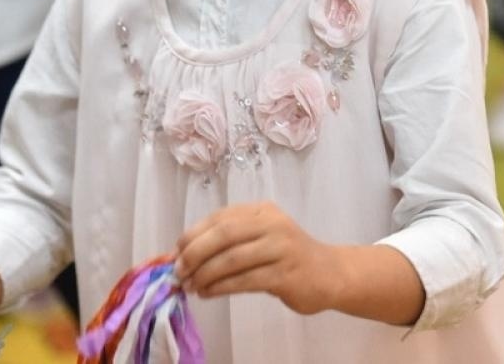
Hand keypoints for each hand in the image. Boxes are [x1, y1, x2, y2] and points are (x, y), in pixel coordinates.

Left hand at [175, 202, 339, 314]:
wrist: (328, 273)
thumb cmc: (286, 256)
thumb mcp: (259, 238)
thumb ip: (227, 242)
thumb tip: (180, 255)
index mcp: (262, 211)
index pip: (220, 217)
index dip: (193, 235)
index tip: (174, 254)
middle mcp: (273, 224)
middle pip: (224, 233)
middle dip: (195, 253)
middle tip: (179, 273)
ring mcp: (281, 248)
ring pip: (232, 259)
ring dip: (205, 274)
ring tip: (191, 286)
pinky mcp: (285, 274)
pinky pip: (244, 280)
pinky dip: (221, 288)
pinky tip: (208, 293)